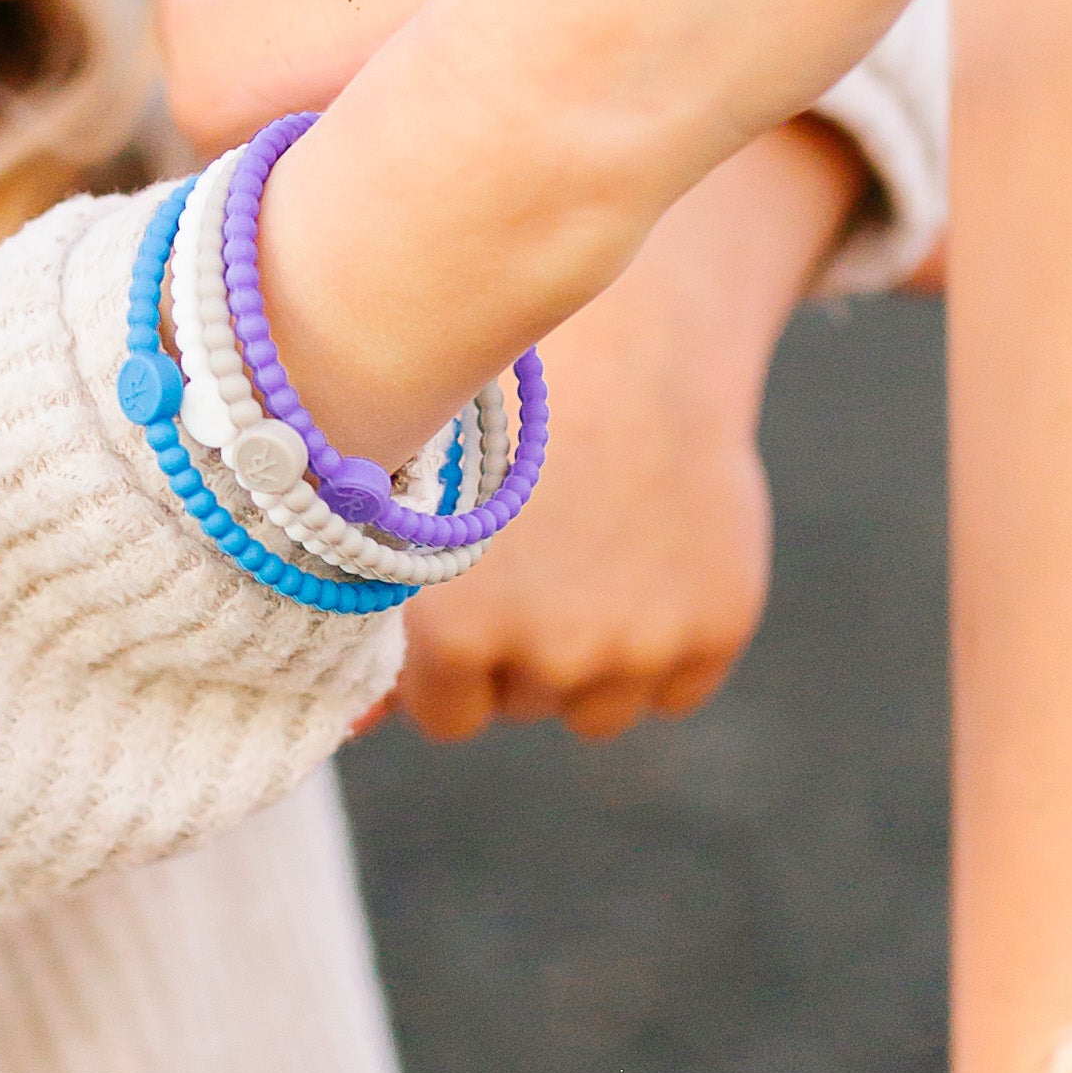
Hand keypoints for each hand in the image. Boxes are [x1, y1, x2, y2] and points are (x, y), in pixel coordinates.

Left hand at [376, 117, 865, 742]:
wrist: (629, 345)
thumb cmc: (501, 428)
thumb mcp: (421, 520)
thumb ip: (392, 626)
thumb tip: (357, 728)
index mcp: (454, 635)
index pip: (445, 715)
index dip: (456, 658)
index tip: (472, 596)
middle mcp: (545, 652)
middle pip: (524, 705)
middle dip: (523, 651)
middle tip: (539, 554)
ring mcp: (636, 648)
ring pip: (598, 711)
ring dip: (594, 660)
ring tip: (589, 556)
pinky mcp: (715, 628)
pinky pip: (676, 692)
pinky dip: (668, 646)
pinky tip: (648, 560)